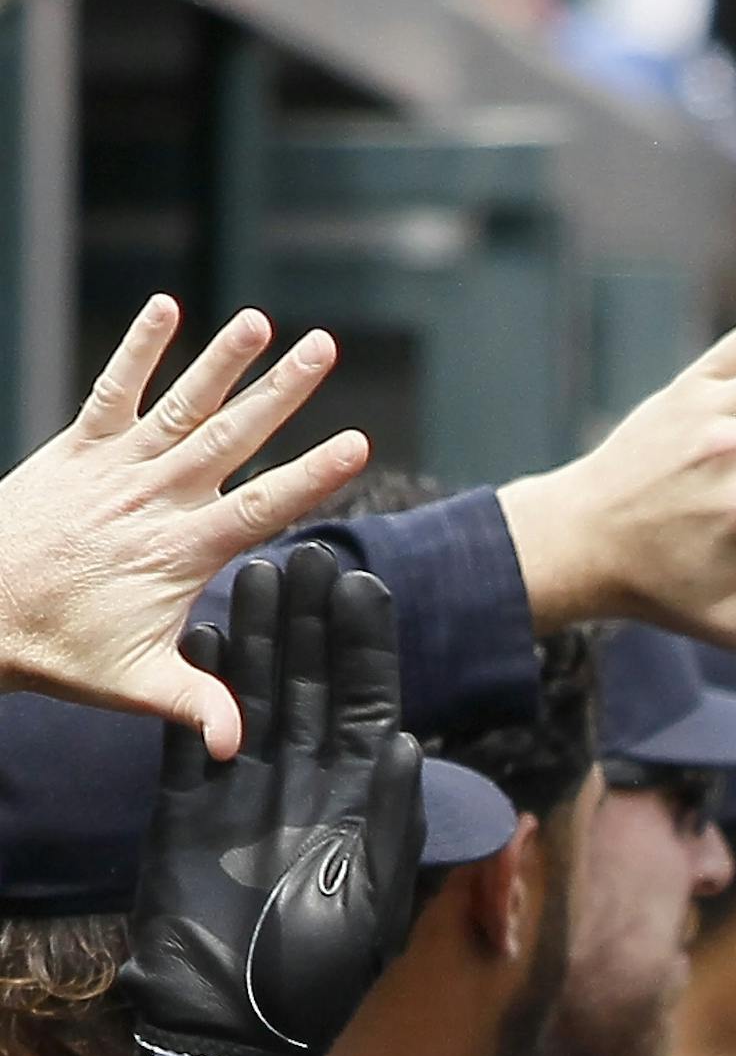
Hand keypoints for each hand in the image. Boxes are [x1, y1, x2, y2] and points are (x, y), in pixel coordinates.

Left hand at [0, 298, 367, 757]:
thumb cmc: (57, 649)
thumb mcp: (136, 683)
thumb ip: (197, 705)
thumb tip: (238, 746)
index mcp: (183, 549)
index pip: (264, 505)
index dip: (314, 474)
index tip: (358, 443)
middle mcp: (156, 497)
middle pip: (234, 435)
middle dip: (284, 389)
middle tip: (327, 347)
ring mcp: (115, 467)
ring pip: (182, 403)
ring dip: (223, 359)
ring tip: (262, 320)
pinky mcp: (76, 450)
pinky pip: (113, 389)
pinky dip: (138, 348)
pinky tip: (166, 309)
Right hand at [120, 543, 423, 1055]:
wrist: (234, 1032)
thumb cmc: (319, 980)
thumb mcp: (372, 901)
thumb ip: (390, 819)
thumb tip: (410, 742)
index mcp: (359, 803)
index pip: (369, 706)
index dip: (367, 647)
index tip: (363, 583)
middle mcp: (306, 786)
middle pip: (313, 686)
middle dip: (312, 622)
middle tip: (304, 551)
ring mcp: (245, 793)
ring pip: (256, 696)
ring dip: (261, 637)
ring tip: (258, 571)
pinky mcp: (187, 811)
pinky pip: (193, 736)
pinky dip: (200, 688)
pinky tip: (208, 638)